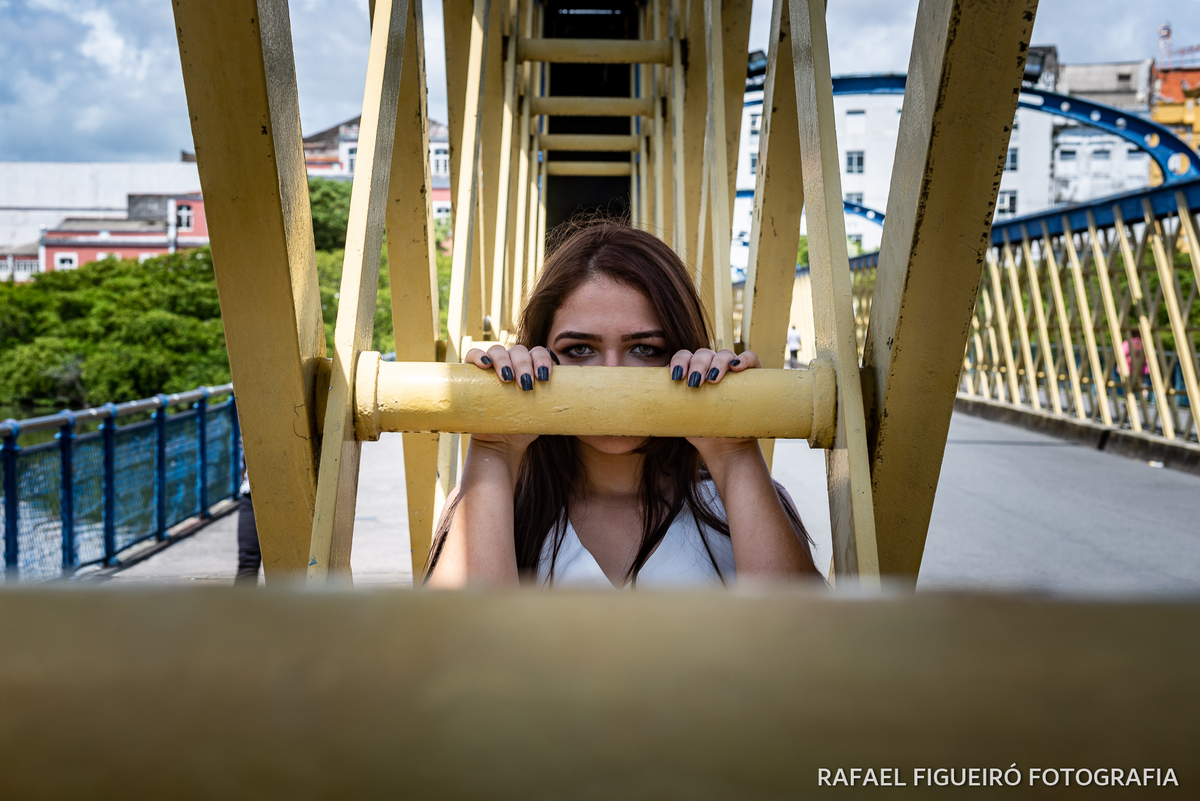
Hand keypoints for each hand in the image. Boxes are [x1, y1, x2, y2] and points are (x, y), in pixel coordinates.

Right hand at [464, 343, 558, 461]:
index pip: (538, 352)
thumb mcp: (546, 413)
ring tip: (507, 379)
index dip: (542, 360)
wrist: (504, 442)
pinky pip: (473, 356)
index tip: (544, 378)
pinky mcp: (473, 375)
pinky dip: (478, 356)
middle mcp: (512, 363)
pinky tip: (485, 364)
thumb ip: (561, 405)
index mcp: (531, 367)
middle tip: (526, 385)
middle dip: (524, 365)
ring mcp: (492, 367)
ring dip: (504, 361)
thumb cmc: (527, 425)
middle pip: (519, 350)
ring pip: (498, 350)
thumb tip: (590, 415)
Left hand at [670, 348, 763, 468]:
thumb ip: (664, 406)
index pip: (684, 356)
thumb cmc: (699, 429)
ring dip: (717, 363)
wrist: (723, 448)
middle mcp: (711, 367)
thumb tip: (638, 405)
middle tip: (694, 383)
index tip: (675, 377)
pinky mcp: (752, 377)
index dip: (679, 361)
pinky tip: (736, 367)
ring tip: (713, 380)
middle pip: (702, 353)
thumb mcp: (678, 416)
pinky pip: (751, 358)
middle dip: (696, 365)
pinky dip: (744, 358)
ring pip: (724, 354)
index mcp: (692, 372)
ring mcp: (732, 371)